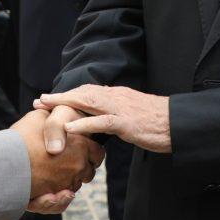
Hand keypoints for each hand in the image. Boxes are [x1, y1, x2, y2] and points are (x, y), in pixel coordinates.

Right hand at [11, 110, 104, 213]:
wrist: (3, 163)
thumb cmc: (21, 138)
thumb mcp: (39, 116)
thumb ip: (54, 119)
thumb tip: (55, 118)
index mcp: (79, 145)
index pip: (98, 151)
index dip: (91, 149)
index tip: (81, 147)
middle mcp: (77, 167)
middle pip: (89, 170)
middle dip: (82, 166)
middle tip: (66, 159)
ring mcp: (66, 183)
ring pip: (76, 185)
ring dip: (69, 180)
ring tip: (53, 171)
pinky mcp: (53, 198)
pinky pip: (63, 201)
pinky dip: (60, 197)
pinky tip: (52, 189)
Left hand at [35, 85, 171, 153]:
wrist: (180, 123)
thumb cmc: (159, 123)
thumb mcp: (134, 114)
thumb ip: (117, 114)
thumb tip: (103, 119)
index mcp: (118, 95)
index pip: (88, 91)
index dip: (68, 94)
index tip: (50, 98)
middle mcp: (116, 97)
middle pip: (83, 93)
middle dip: (60, 97)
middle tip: (40, 100)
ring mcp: (121, 109)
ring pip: (88, 102)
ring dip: (65, 104)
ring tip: (46, 108)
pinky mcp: (127, 123)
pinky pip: (102, 122)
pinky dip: (84, 124)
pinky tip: (69, 128)